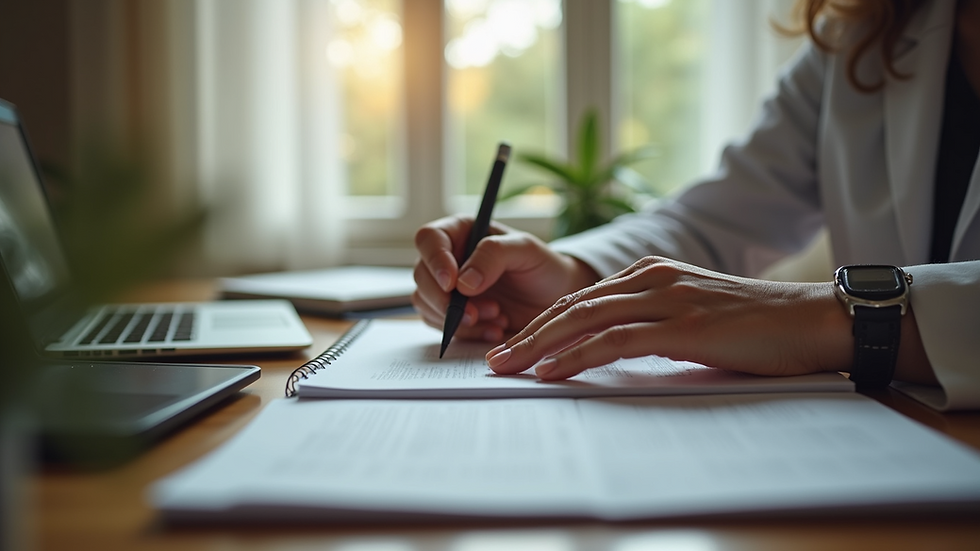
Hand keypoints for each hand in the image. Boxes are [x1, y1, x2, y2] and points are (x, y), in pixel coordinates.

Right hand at [412, 215, 598, 341]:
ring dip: (456, 318)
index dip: (435, 260)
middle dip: (445, 299)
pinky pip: (442, 326)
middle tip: (474, 313)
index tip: (453, 284)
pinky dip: (466, 333)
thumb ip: (493, 255)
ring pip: (426, 303)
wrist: (555, 300)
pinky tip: (494, 329)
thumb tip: (462, 281)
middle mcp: (449, 259)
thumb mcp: (526, 250)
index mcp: (461, 232)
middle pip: (421, 275)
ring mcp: (448, 288)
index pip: (429, 239)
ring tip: (497, 317)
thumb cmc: (543, 267)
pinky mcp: (453, 314)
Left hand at [485, 256, 853, 379]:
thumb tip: (618, 347)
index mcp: (653, 272)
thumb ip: (656, 322)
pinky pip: (614, 340)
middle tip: (494, 358)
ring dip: (538, 345)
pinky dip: (576, 356)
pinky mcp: (681, 325)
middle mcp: (652, 278)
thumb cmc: (757, 325)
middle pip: (572, 305)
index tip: (516, 345)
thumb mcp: (696, 315)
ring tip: (506, 367)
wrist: (811, 319)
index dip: (543, 322)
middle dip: (527, 333)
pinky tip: (551, 371)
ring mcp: (666, 298)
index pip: (583, 297)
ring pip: (584, 319)